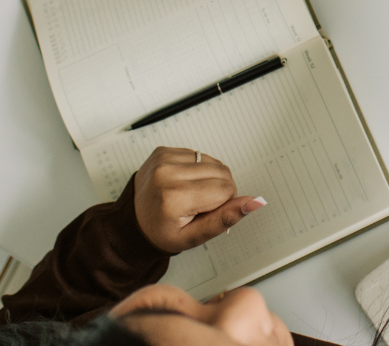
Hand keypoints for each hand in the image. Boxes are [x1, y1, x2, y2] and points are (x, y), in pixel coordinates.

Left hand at [132, 146, 265, 254]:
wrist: (132, 221)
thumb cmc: (161, 231)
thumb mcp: (193, 237)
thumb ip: (226, 219)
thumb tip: (256, 202)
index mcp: (175, 197)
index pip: (226, 190)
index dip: (222, 204)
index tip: (204, 213)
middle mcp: (167, 173)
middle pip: (222, 173)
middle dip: (218, 190)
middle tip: (199, 205)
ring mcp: (164, 159)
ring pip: (213, 162)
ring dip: (209, 178)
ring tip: (191, 194)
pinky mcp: (163, 150)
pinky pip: (199, 155)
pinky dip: (197, 169)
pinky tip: (184, 183)